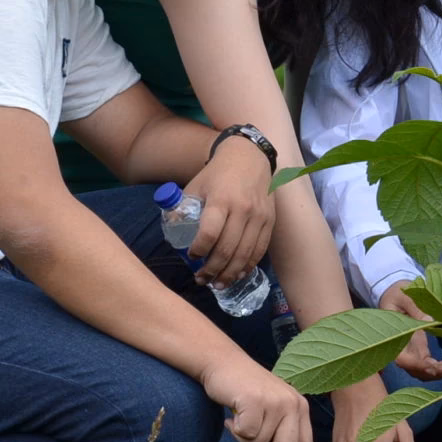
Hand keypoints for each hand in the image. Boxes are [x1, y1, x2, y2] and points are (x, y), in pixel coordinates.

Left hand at [183, 136, 274, 285]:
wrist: (250, 157)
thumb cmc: (218, 174)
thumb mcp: (195, 186)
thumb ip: (183, 208)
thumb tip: (172, 233)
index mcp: (221, 200)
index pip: (209, 233)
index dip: (199, 250)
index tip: (191, 257)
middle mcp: (242, 209)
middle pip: (227, 249)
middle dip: (212, 270)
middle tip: (201, 279)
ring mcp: (259, 217)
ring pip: (244, 254)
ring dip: (230, 274)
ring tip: (217, 284)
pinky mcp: (269, 221)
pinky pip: (259, 250)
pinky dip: (248, 266)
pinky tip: (237, 274)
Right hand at [200, 354, 320, 441]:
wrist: (224, 363)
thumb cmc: (245, 391)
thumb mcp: (270, 410)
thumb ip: (278, 432)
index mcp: (299, 408)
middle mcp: (292, 404)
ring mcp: (275, 402)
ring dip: (245, 439)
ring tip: (241, 419)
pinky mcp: (256, 401)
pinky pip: (246, 434)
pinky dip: (235, 430)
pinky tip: (234, 414)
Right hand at [379, 282, 441, 380]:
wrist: (397, 295)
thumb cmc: (397, 295)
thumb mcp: (404, 298)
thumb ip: (415, 310)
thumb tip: (430, 321)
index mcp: (393, 340)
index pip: (404, 361)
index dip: (419, 367)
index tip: (435, 367)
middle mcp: (403, 351)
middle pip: (418, 371)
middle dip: (438, 372)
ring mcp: (413, 353)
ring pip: (427, 371)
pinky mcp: (421, 351)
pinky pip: (433, 363)